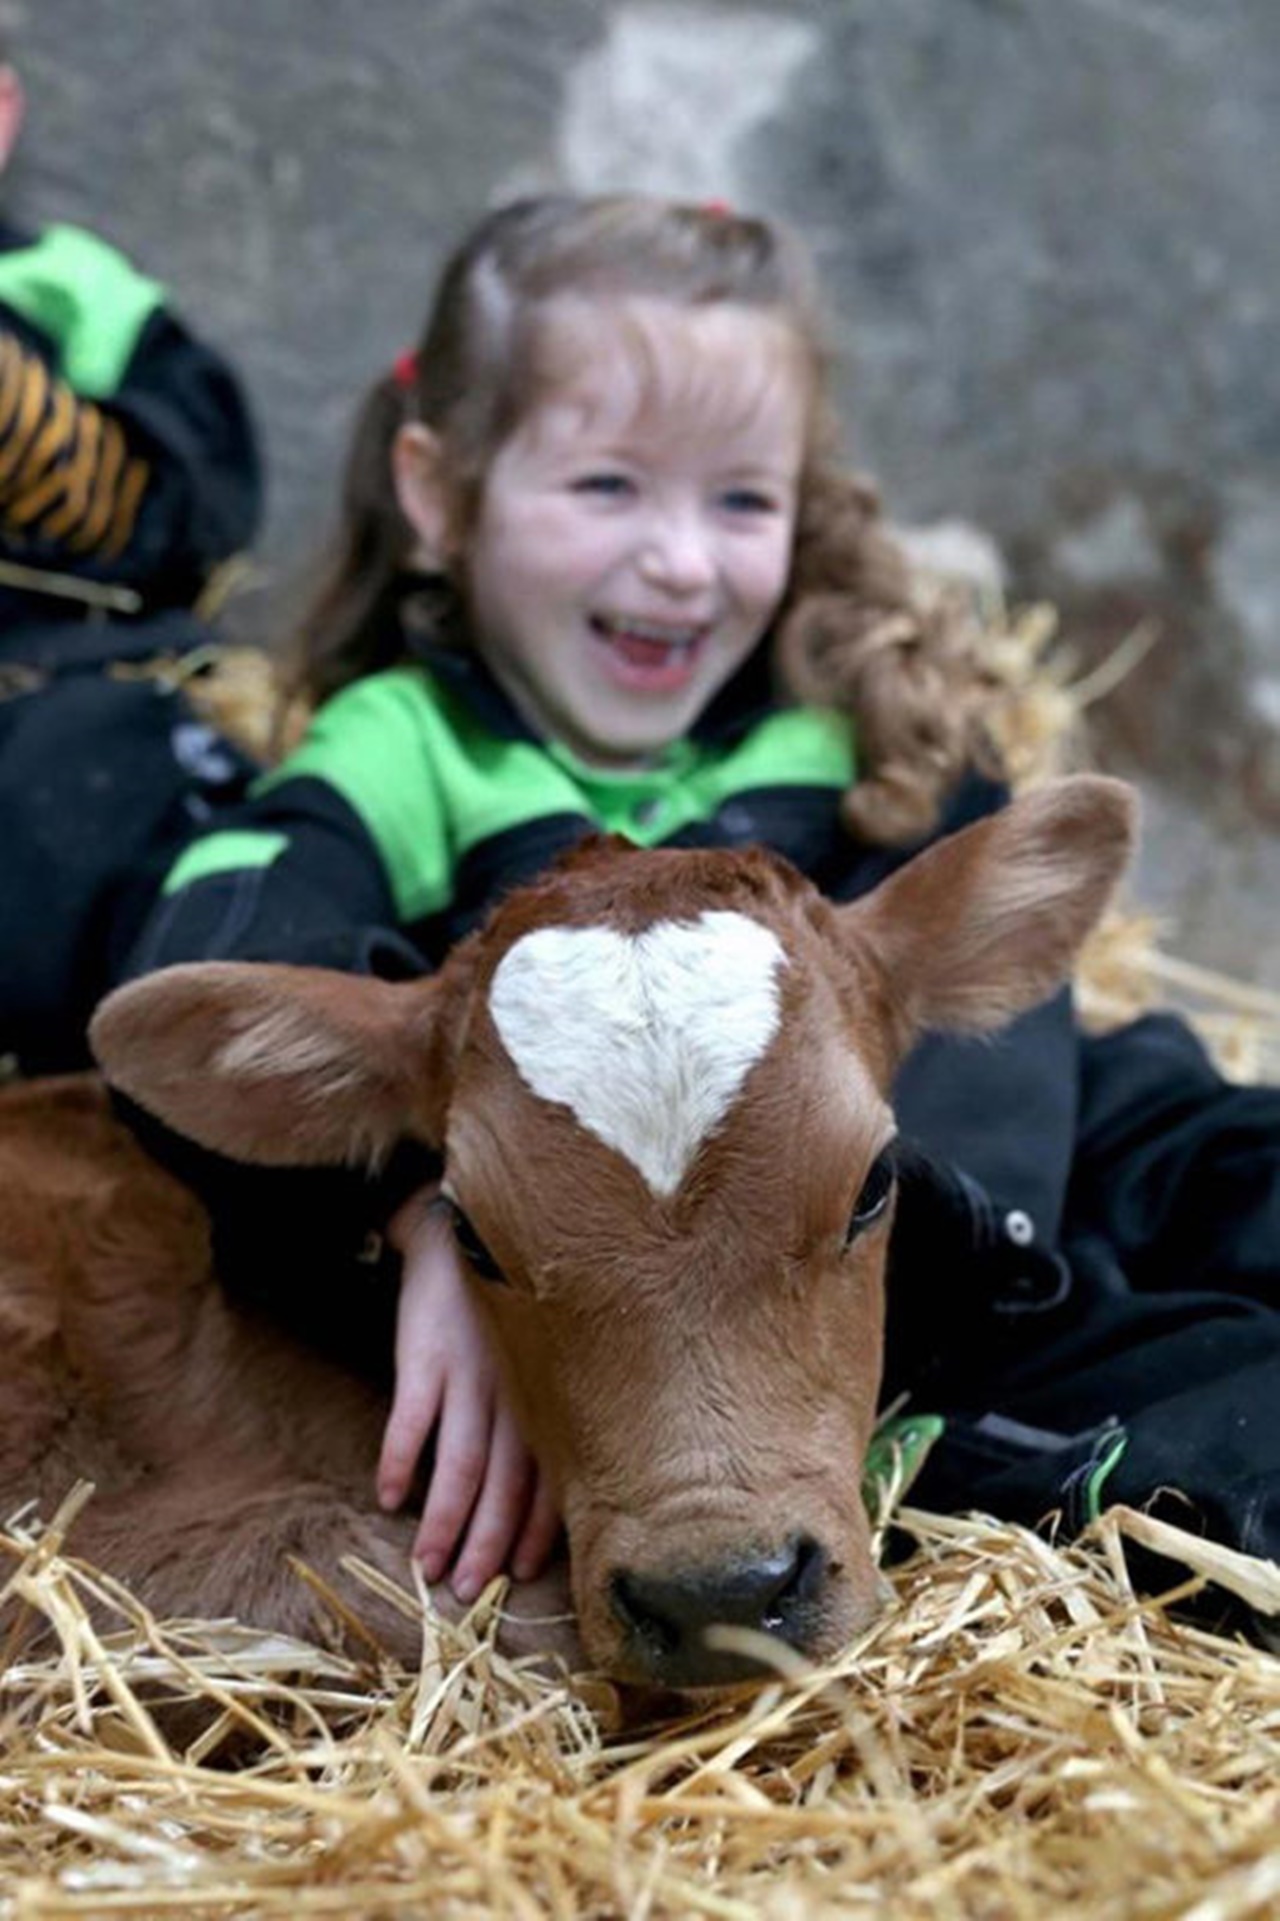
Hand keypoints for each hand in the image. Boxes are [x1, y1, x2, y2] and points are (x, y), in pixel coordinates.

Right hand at [377, 1186, 559, 1602]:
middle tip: (468, 1594)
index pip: (547, 1481)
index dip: (532, 1532)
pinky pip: (412, 1417)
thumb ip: (539, 1423)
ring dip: (444, 1520)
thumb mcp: (538, 1363)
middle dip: (487, 1543)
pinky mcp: (425, 1355)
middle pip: (504, 1483)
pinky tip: (388, 1497)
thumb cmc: (506, 1315)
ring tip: (427, 1567)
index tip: (517, 1576)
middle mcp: (516, 1393)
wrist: (461, 1236)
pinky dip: (399, 1459)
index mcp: (547, 1400)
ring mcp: (470, 1374)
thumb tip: (535, 1505)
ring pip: (460, 1463)